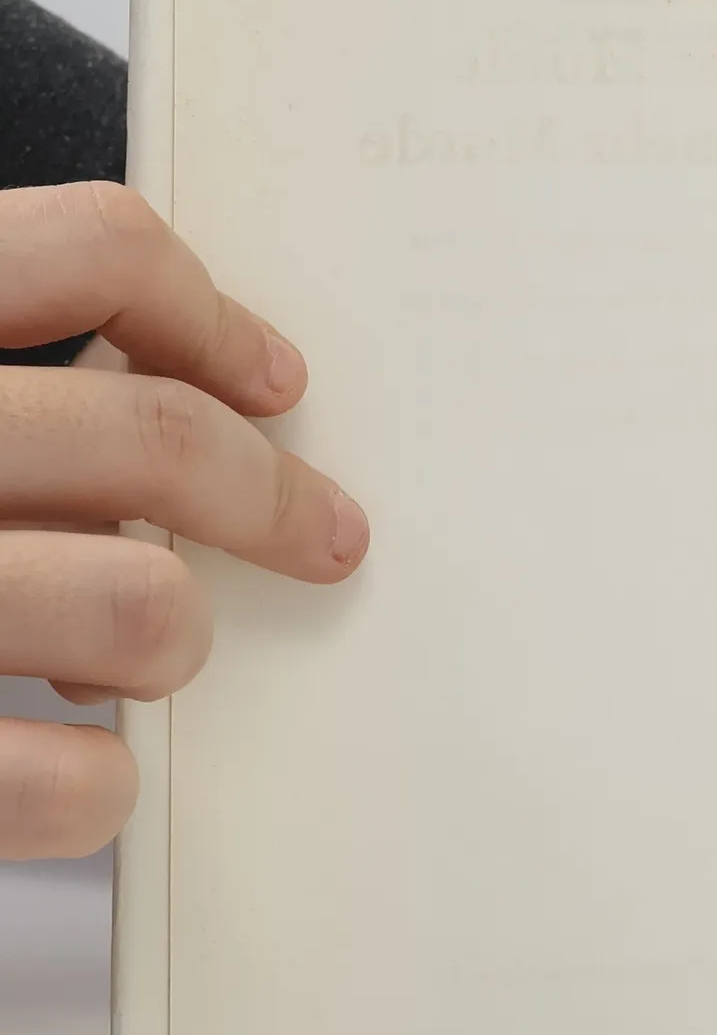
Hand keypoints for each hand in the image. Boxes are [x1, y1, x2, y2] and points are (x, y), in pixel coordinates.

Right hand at [0, 180, 367, 858]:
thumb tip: (195, 393)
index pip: (90, 248)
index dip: (208, 312)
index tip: (271, 381)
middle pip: (148, 439)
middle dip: (268, 495)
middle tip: (325, 533)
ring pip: (139, 608)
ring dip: (174, 637)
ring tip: (144, 653)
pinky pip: (72, 783)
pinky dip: (100, 785)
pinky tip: (75, 768)